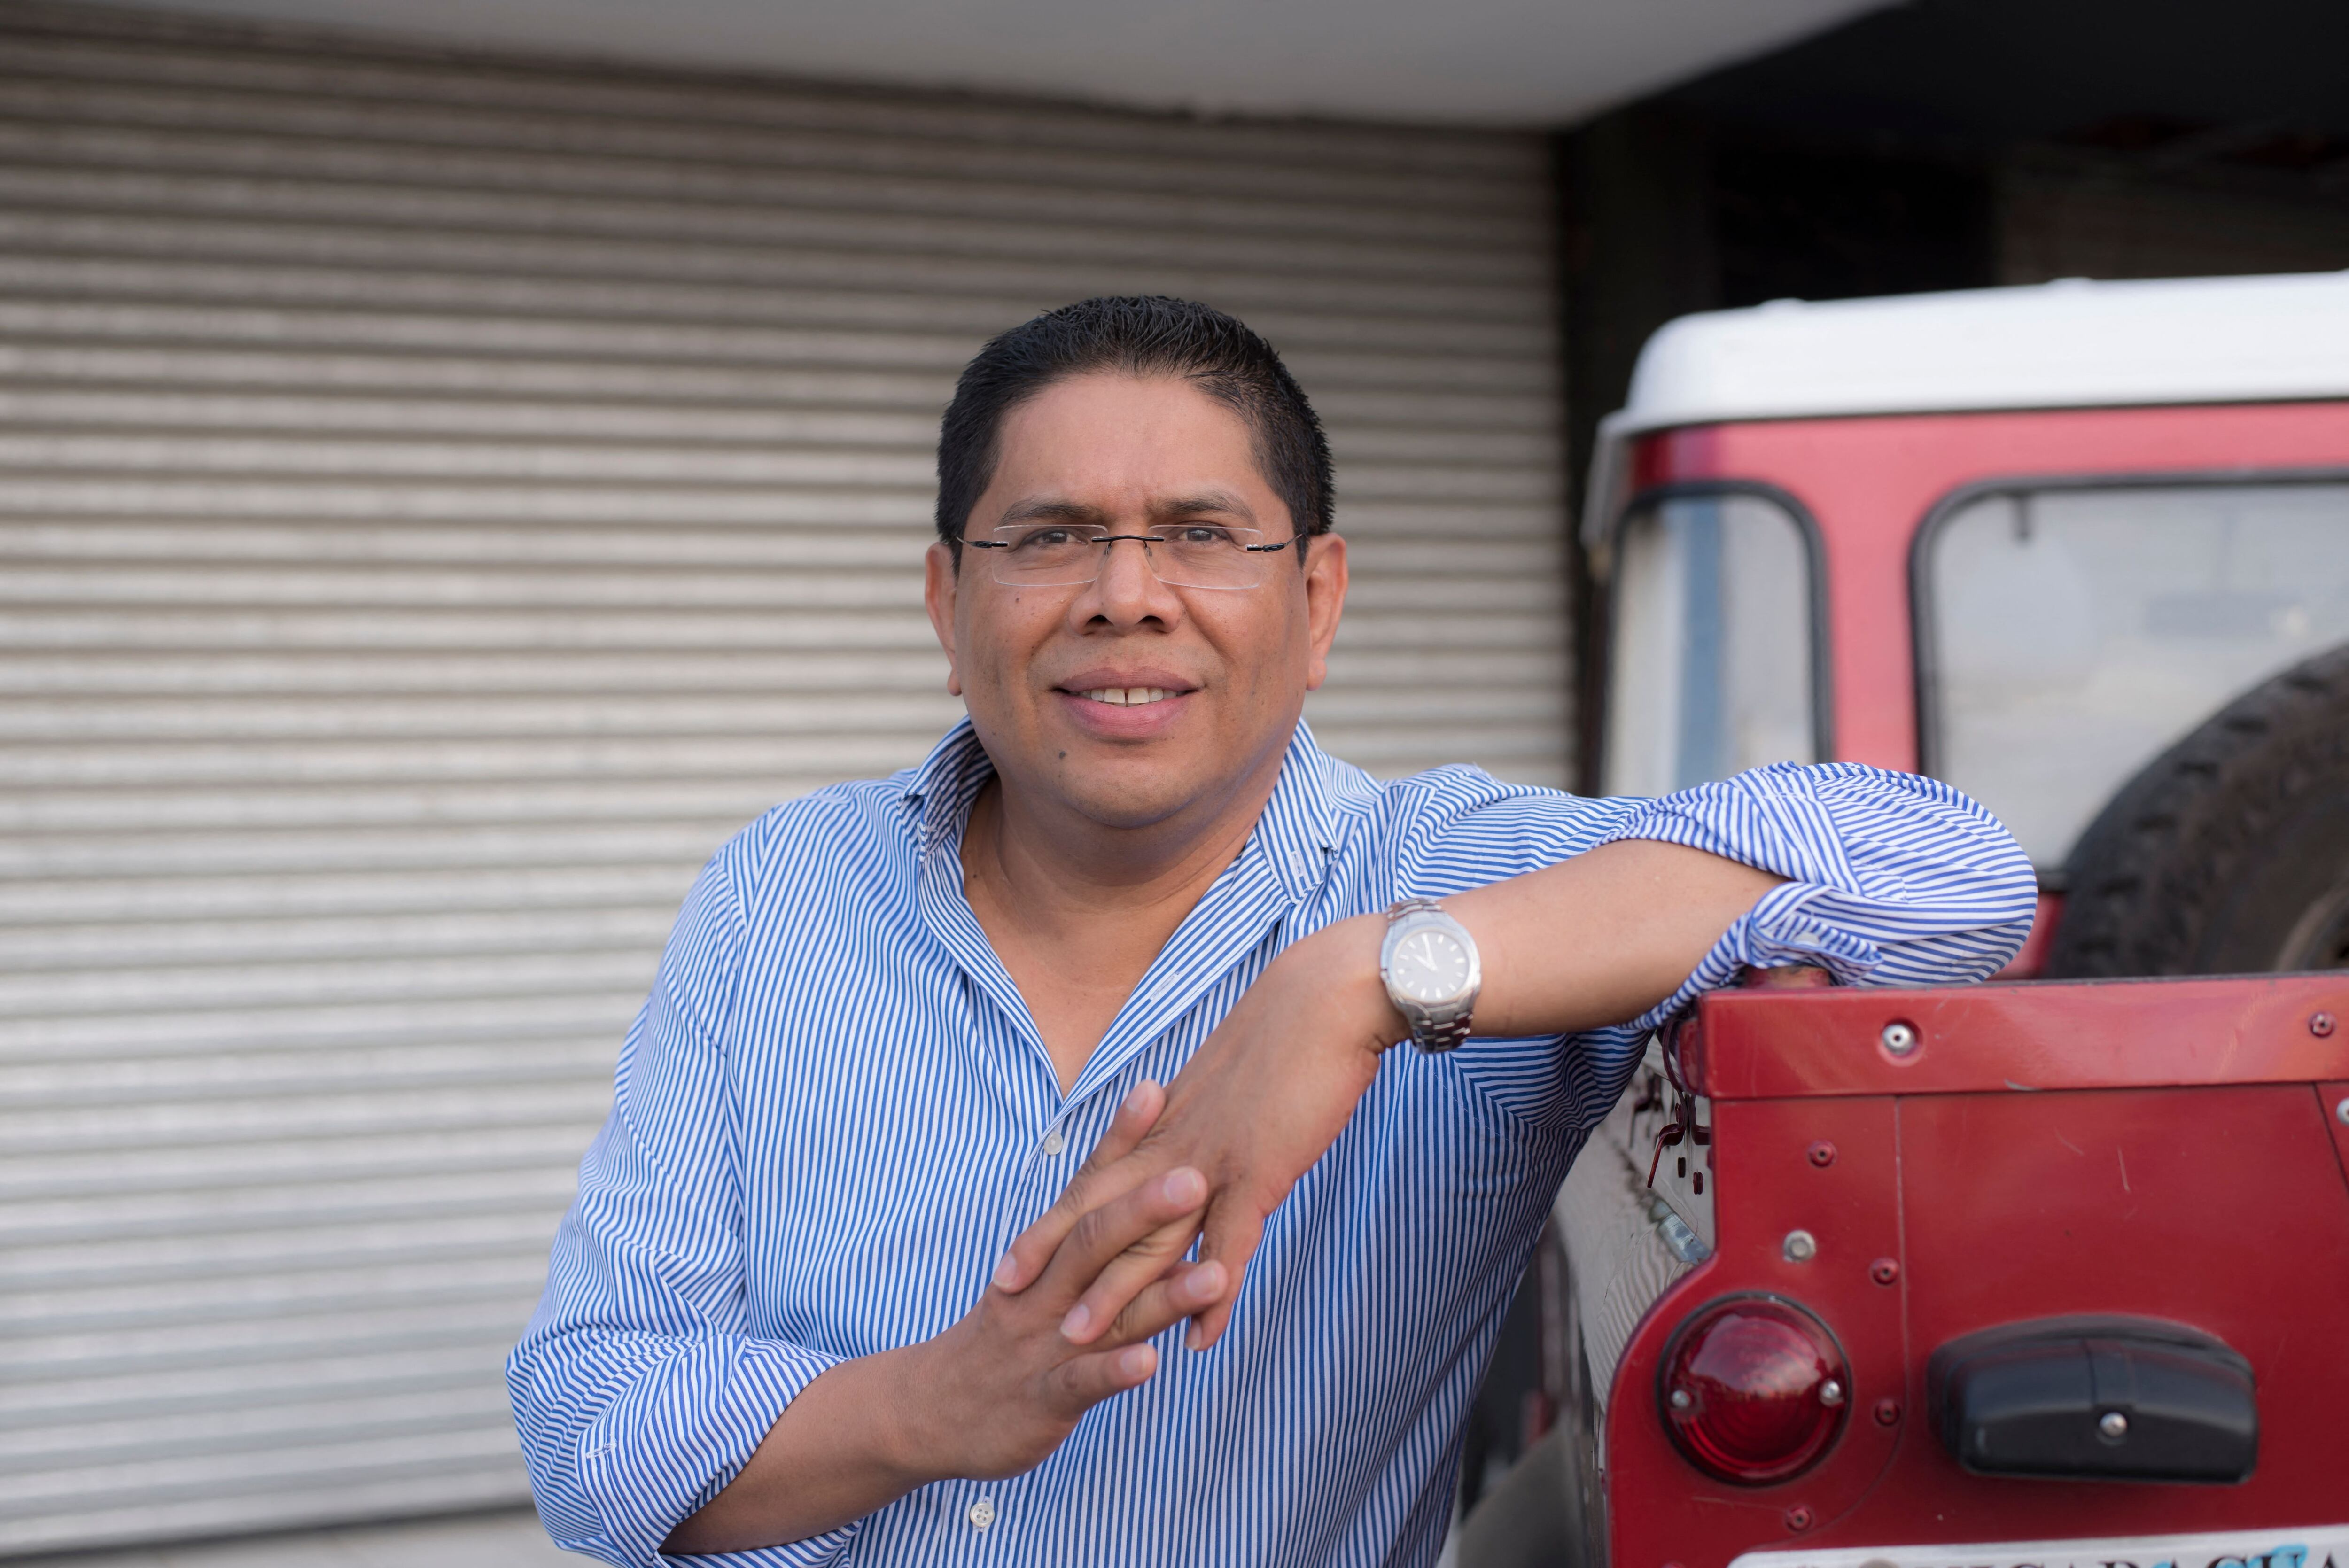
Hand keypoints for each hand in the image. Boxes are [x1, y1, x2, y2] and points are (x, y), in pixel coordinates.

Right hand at [898, 1080, 1231, 1478]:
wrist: (932, 1411)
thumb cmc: (1005, 1336)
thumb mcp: (1043, 1279)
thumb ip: (1100, 1243)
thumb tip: (1161, 1197)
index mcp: (1048, 1255)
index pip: (1087, 1188)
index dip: (1119, 1141)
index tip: (1155, 1091)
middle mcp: (1045, 1289)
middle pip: (1095, 1238)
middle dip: (1145, 1208)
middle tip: (1197, 1175)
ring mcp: (1045, 1342)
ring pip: (1105, 1310)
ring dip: (1162, 1294)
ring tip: (1214, 1274)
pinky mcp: (1045, 1398)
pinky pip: (1083, 1383)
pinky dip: (1116, 1372)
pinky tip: (1153, 1363)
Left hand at [990, 915, 1398, 1351]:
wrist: (1328, 995)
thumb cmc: (1293, 1029)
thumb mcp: (1236, 1077)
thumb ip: (1211, 1115)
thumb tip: (1202, 1138)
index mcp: (1169, 1119)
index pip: (1098, 1174)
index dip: (1055, 1214)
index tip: (1017, 1247)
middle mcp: (1176, 1141)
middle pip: (1101, 1207)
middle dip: (1052, 1254)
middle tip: (1004, 1298)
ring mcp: (1212, 1159)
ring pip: (1151, 1236)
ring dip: (1113, 1292)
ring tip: (1076, 1341)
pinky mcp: (1258, 1170)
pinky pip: (1228, 1245)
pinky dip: (1211, 1296)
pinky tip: (1198, 1340)